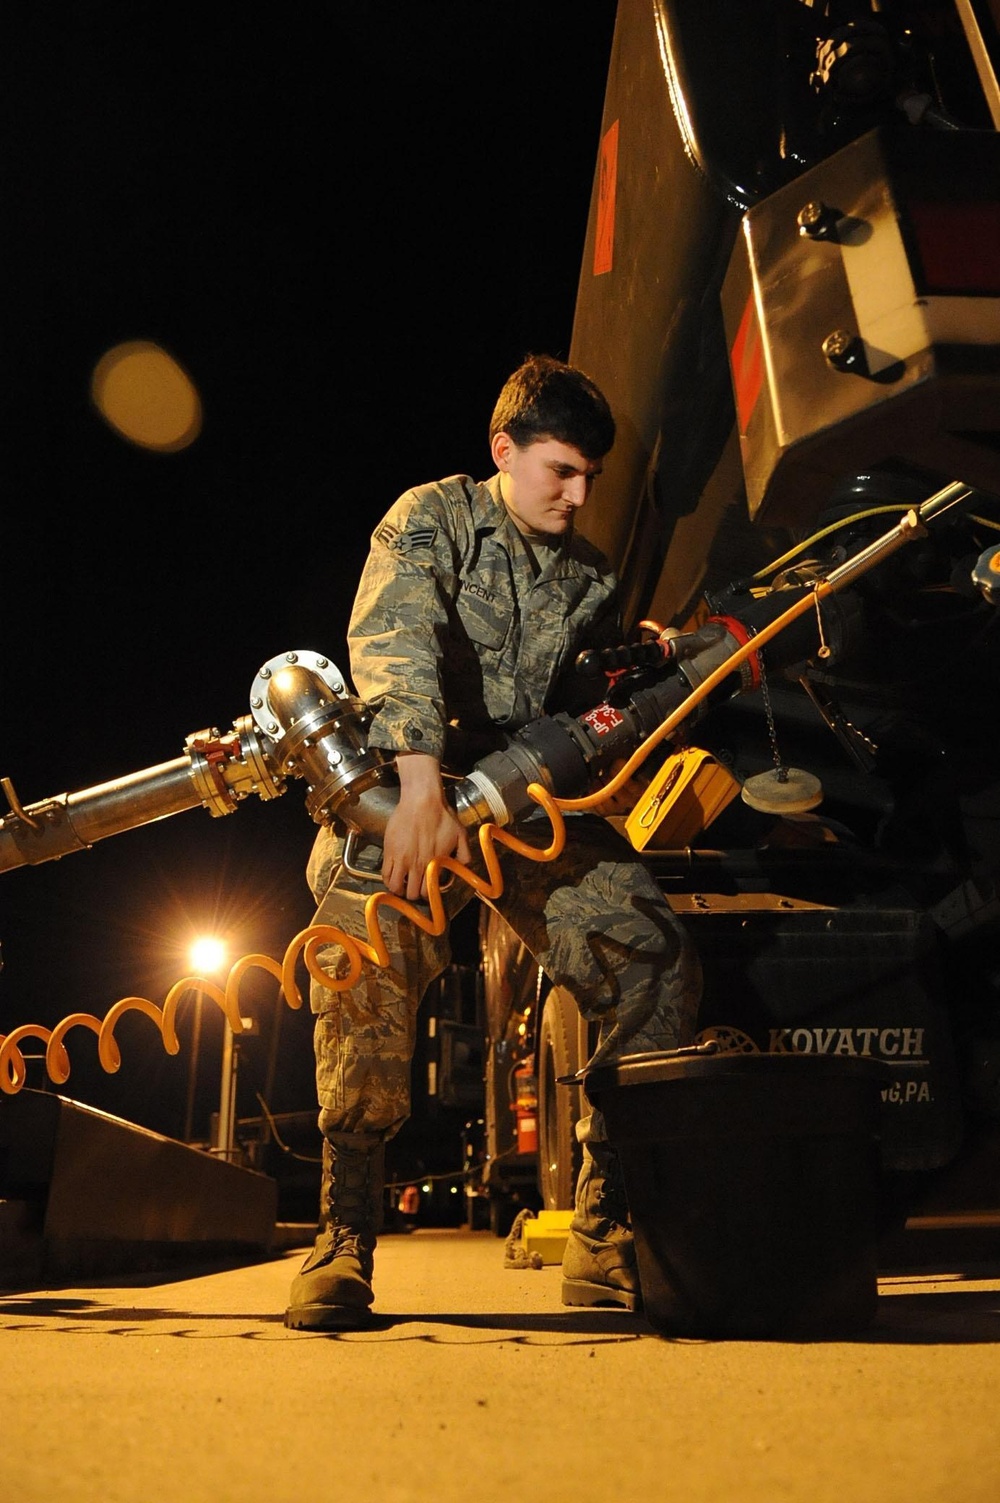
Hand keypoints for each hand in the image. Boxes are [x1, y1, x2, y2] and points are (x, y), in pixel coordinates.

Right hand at [382, 753, 471, 899]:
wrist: (423, 800)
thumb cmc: (442, 815)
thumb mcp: (460, 835)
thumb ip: (463, 854)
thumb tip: (463, 867)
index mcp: (434, 863)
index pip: (428, 892)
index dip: (427, 894)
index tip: (426, 889)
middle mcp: (417, 865)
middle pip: (411, 894)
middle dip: (412, 894)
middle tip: (413, 888)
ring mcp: (401, 859)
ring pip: (395, 887)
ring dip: (398, 889)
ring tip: (401, 883)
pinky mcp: (389, 851)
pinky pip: (384, 874)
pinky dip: (387, 879)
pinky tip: (392, 875)